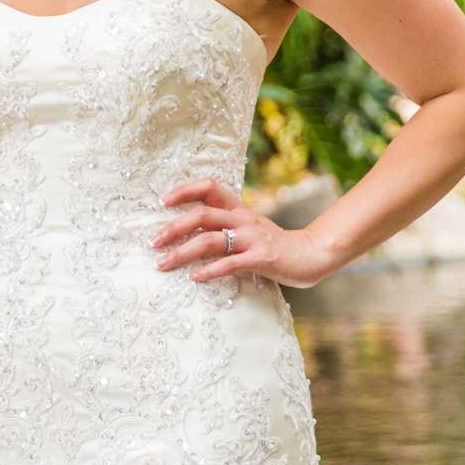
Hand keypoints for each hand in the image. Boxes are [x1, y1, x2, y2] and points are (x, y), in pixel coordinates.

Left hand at [151, 178, 337, 288]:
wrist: (312, 254)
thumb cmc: (273, 244)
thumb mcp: (248, 228)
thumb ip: (223, 226)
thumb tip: (187, 231)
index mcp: (238, 209)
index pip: (209, 187)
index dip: (185, 190)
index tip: (163, 201)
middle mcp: (243, 219)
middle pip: (202, 214)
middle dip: (173, 228)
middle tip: (153, 242)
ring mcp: (252, 238)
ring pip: (210, 240)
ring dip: (182, 252)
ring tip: (163, 264)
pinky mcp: (261, 258)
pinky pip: (229, 264)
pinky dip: (208, 271)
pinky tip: (194, 277)